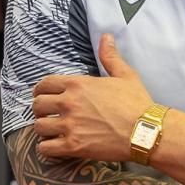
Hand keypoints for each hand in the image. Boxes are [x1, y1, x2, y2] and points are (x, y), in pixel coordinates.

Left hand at [31, 34, 153, 161]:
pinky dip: (47, 148)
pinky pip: (46, 148)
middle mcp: (69, 102)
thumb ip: (110, 56)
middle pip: (37, 105)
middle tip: (48, 115)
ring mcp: (70, 125)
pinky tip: (55, 146)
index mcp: (77, 84)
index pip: (44, 84)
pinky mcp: (74, 146)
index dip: (41, 91)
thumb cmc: (137, 103)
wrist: (147, 132)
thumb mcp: (125, 74)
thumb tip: (106, 36)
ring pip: (39, 126)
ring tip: (52, 131)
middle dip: (40, 110)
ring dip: (44, 129)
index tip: (44, 96)